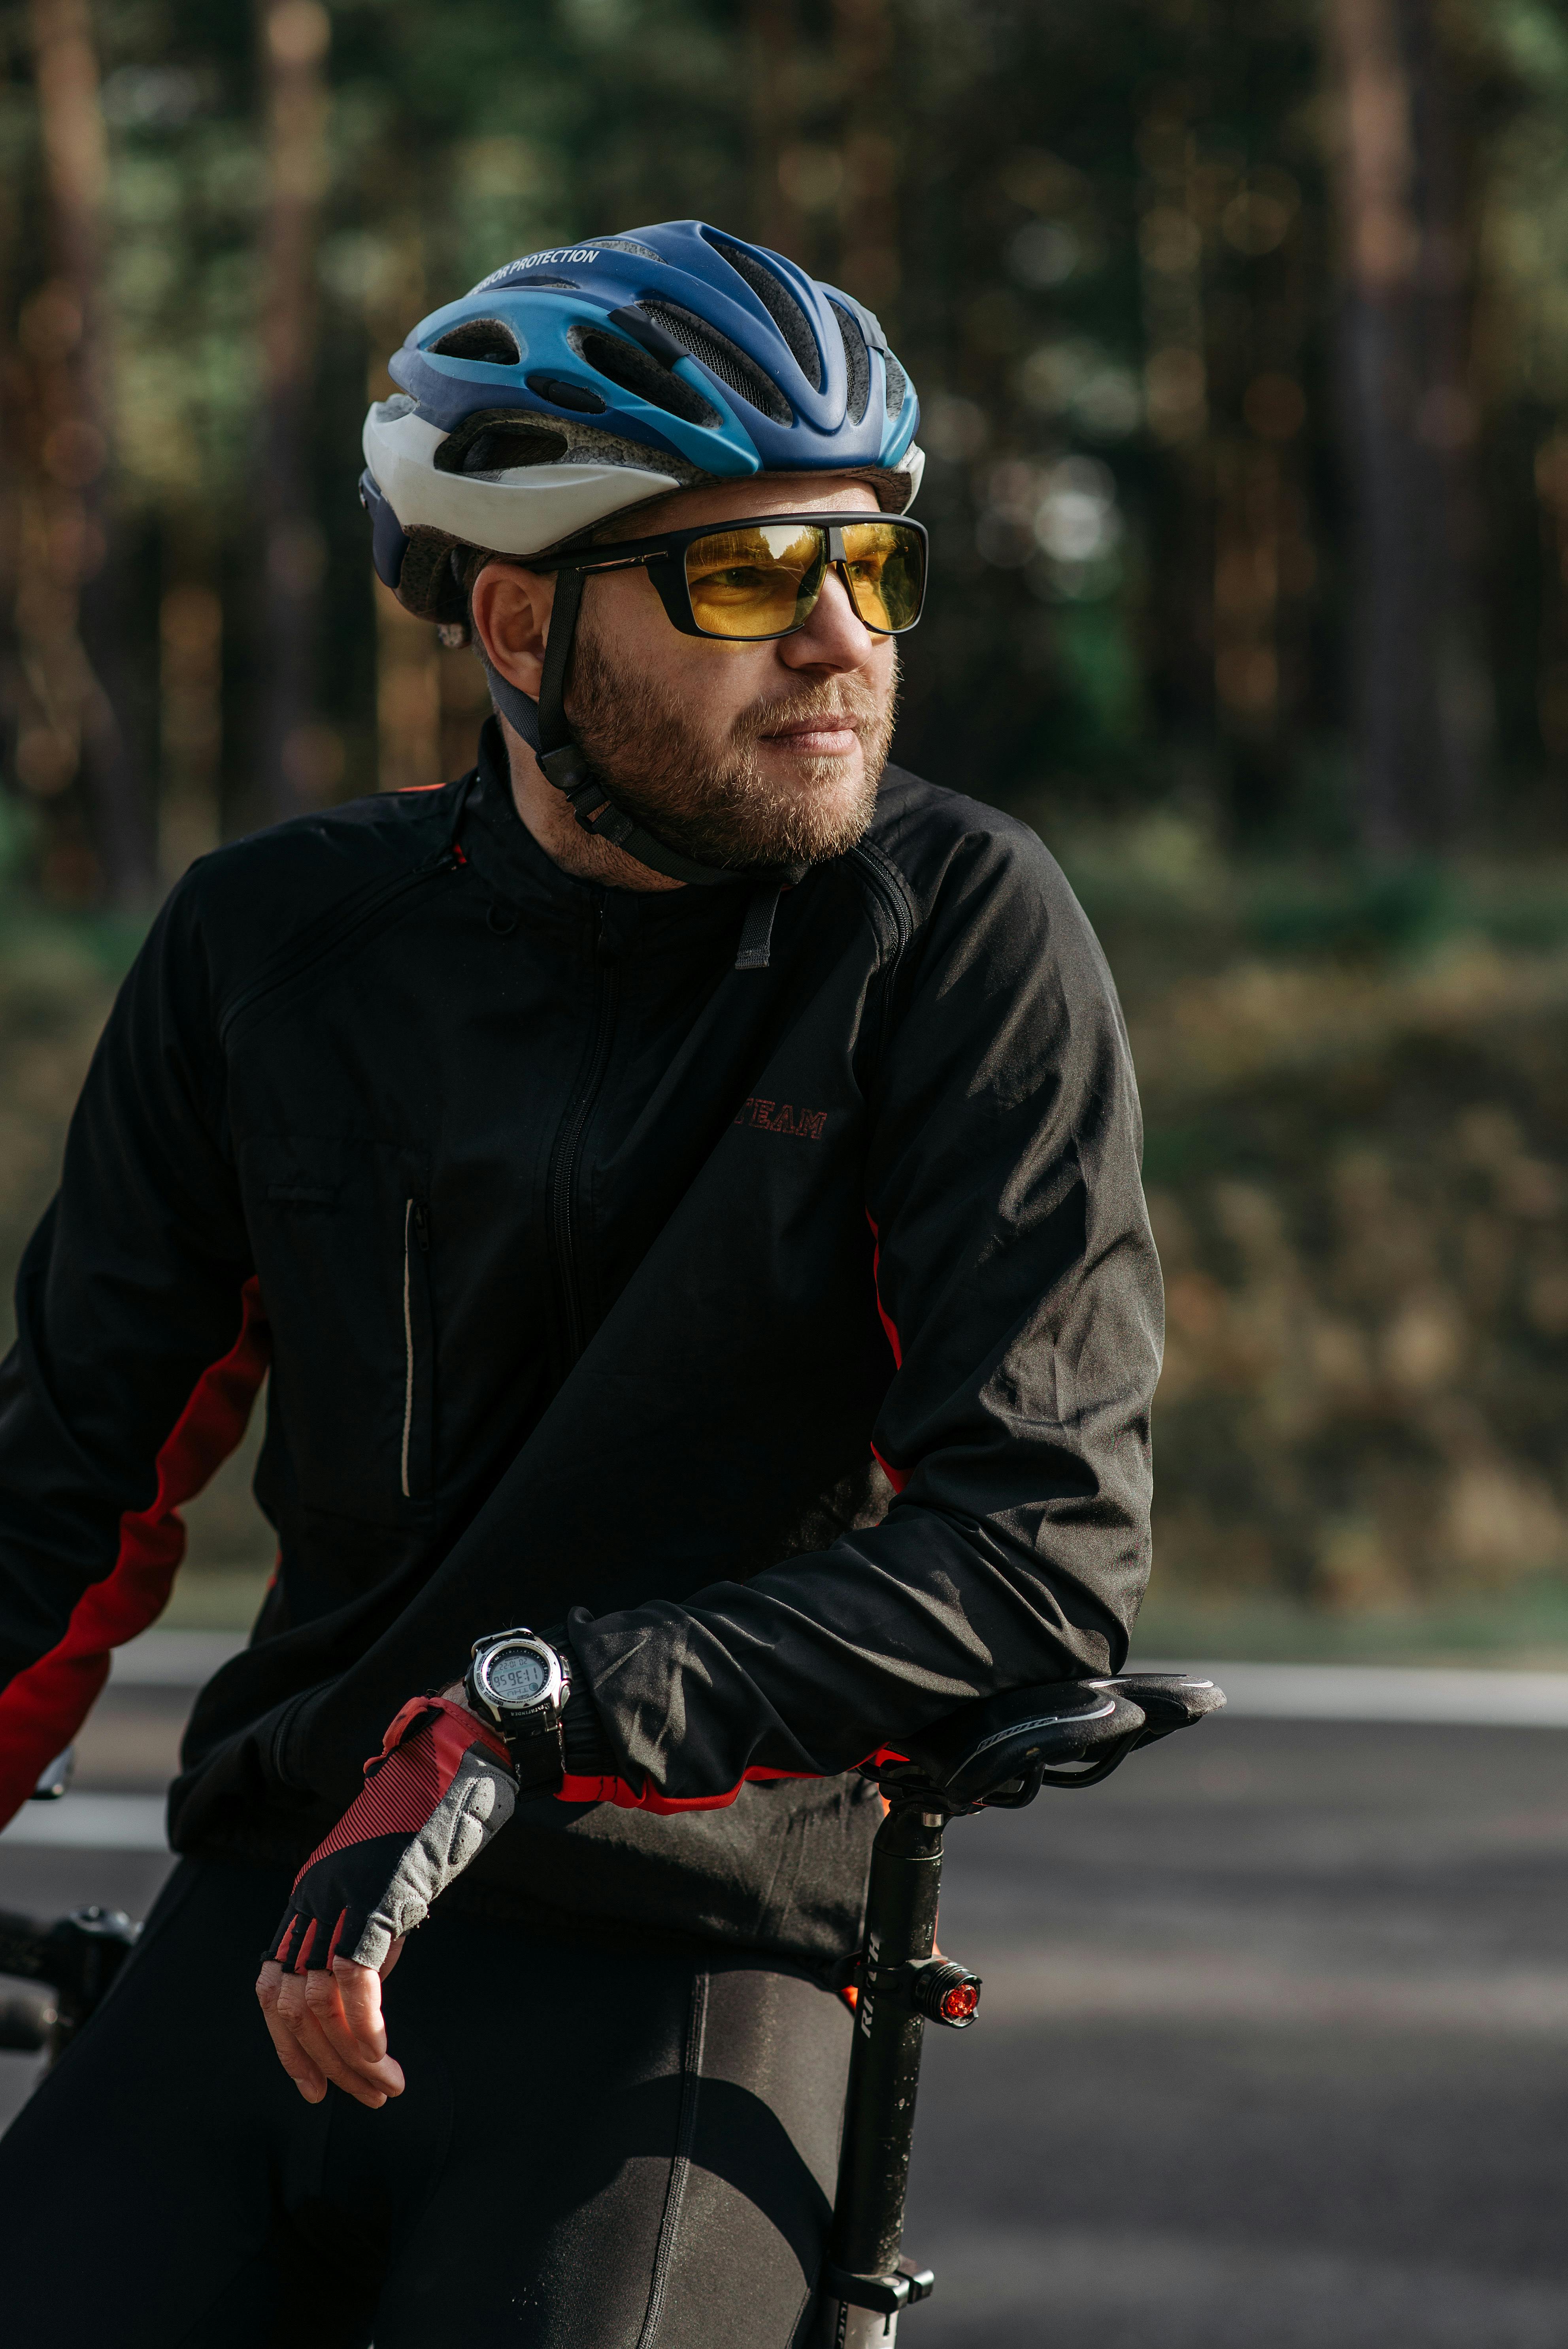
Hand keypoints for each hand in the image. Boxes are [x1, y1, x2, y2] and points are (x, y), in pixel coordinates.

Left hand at [257, 1693, 517, 2102]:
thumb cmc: (436, 1812)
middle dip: (321, 2064)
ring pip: (318, 2002)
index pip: (272, 1985)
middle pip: (289, 2003)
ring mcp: (343, 1893)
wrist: (461, 1754)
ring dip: (350, 2058)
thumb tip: (368, 1983)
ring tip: (385, 2085)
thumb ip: (370, 1926)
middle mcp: (315, 1895)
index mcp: (313, 1892)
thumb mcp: (390, 1879)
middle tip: (365, 2096)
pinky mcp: (378, 1895)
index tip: (316, 2086)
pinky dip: (364, 2029)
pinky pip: (353, 1981)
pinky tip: (385, 2056)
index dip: (288, 2044)